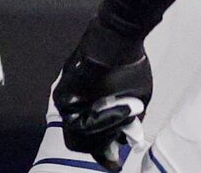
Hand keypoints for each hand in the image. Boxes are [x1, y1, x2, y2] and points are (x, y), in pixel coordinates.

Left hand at [51, 29, 151, 169]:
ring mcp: (69, 101)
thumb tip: (125, 140)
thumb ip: (128, 121)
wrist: (119, 40)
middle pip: (83, 143)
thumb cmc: (130, 65)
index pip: (92, 140)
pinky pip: (80, 122)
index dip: (104, 154)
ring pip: (82, 136)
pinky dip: (103, 120)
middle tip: (116, 153)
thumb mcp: (137, 99)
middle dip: (103, 149)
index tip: (115, 165)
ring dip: (108, 130)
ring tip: (126, 111)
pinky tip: (121, 107)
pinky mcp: (63, 96)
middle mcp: (78, 106)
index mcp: (94, 106)